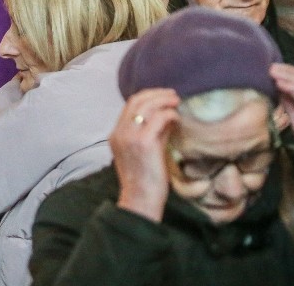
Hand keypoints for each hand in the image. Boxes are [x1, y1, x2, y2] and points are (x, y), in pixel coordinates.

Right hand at [109, 88, 179, 221]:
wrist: (141, 200)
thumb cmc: (146, 179)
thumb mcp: (146, 150)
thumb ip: (154, 132)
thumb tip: (168, 115)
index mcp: (116, 134)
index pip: (130, 105)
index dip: (148, 96)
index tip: (163, 96)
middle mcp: (119, 132)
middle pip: (136, 100)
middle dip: (157, 94)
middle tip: (173, 95)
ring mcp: (129, 136)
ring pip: (146, 105)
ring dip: (164, 100)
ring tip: (177, 102)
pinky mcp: (143, 142)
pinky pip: (159, 118)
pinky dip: (169, 114)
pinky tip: (177, 119)